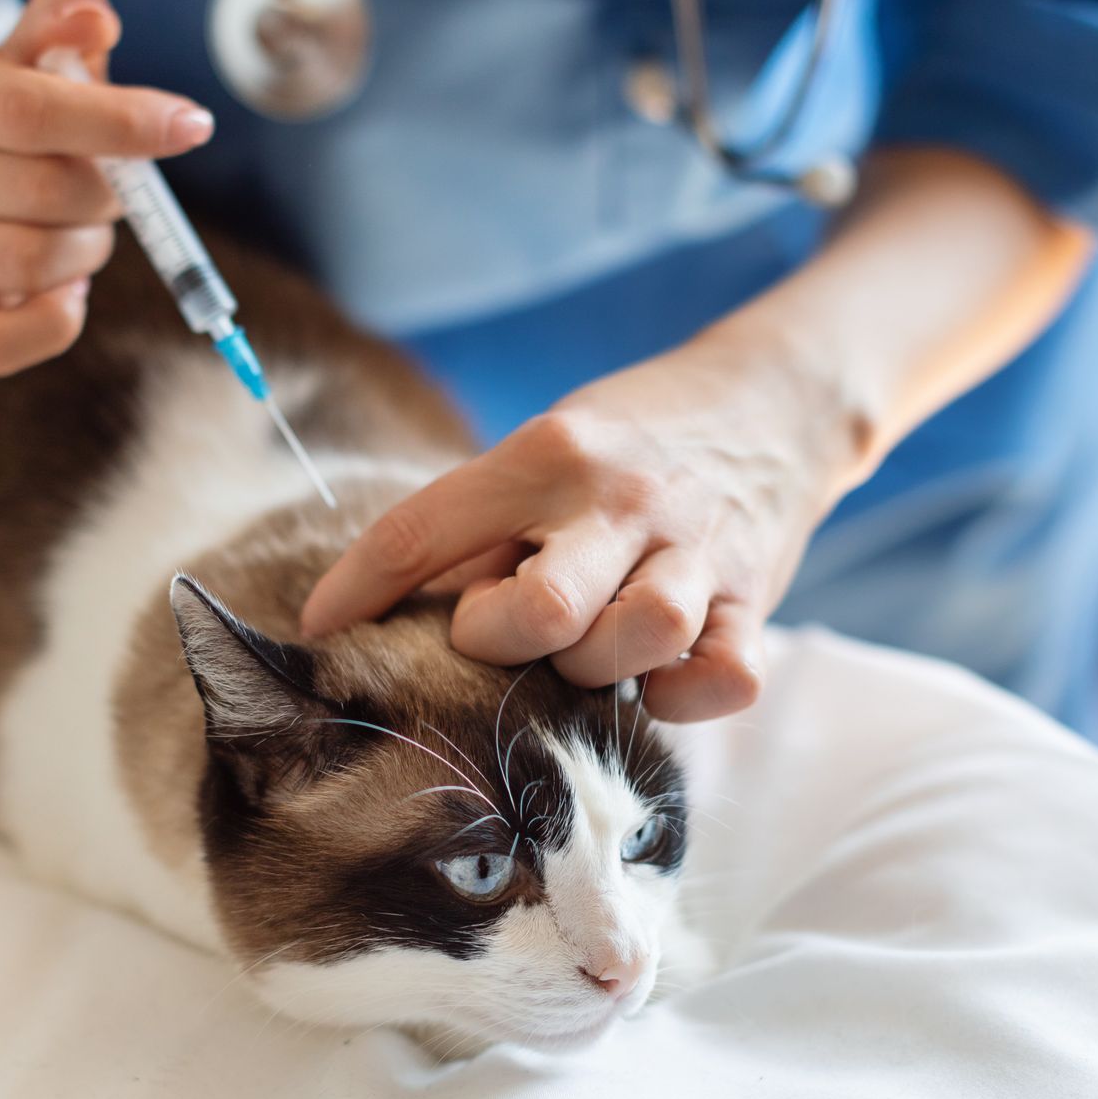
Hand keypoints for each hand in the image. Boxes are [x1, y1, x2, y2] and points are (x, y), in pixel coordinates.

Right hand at [0, 0, 214, 375]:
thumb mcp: (24, 62)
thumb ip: (60, 31)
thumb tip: (93, 17)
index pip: (28, 110)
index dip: (122, 122)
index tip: (190, 126)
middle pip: (46, 190)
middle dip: (109, 193)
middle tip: (112, 187)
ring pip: (36, 262)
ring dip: (89, 251)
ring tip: (80, 231)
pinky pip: (8, 343)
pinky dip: (60, 318)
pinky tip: (63, 287)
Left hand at [300, 337, 861, 720]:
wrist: (778, 401)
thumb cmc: (631, 443)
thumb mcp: (547, 450)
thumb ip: (480, 527)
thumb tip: (384, 616)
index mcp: (550, 453)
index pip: (423, 529)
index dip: (356, 590)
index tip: (320, 632)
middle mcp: (623, 500)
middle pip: (541, 611)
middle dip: (500, 641)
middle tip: (502, 631)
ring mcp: (698, 552)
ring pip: (639, 639)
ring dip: (596, 668)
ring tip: (585, 649)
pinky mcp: (756, 600)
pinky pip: (724, 677)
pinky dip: (684, 696)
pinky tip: (657, 679)